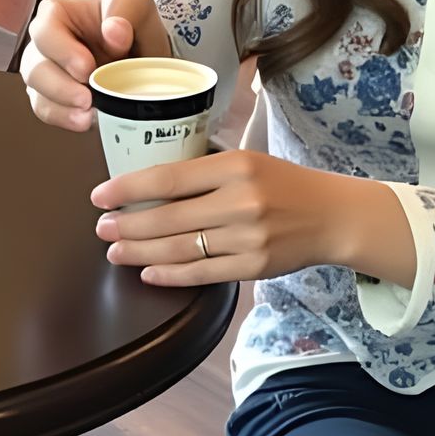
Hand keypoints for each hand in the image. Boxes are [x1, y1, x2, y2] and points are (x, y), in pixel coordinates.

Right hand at [20, 0, 170, 132]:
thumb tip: (114, 31)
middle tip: (86, 98)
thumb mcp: (134, 2)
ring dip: (62, 108)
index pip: (44, 32)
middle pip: (34, 69)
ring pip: (38, 95)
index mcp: (55, 15)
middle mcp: (44, 45)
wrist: (142, 48)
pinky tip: (86, 121)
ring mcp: (46, 74)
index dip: (62, 52)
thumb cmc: (129, 18)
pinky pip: (49, 112)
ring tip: (88, 116)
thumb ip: (125, 10)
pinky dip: (66, 119)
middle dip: (59, 88)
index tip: (86, 68)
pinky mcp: (55, 99)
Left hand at [94, 149, 361, 285]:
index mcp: (235, 165)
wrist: (333, 216)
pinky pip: (202, 273)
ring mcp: (248, 236)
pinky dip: (170, 275)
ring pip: (181, 248)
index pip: (169, 178)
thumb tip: (147, 183)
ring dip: (141, 253)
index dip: (128, 189)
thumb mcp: (248, 160)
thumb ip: (205, 170)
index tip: (100, 196)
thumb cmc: (284, 184)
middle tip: (101, 228)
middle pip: (168, 217)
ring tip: (115, 251)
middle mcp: (240, 201)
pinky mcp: (254, 265)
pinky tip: (147, 273)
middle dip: (127, 225)